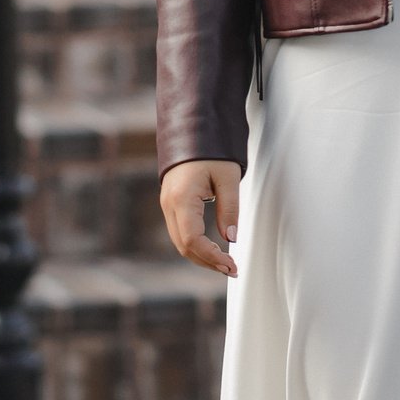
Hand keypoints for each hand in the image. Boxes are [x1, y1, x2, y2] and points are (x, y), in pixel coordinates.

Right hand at [161, 160, 241, 276]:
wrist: (192, 130)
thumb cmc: (211, 150)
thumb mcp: (228, 178)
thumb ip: (230, 208)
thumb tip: (230, 238)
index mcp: (182, 198)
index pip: (192, 240)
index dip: (211, 257)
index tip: (231, 264)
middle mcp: (169, 204)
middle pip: (184, 246)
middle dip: (207, 262)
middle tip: (232, 269)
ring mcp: (167, 204)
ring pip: (180, 242)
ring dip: (201, 256)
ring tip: (225, 263)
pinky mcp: (170, 204)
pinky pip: (179, 232)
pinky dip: (195, 245)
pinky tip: (212, 250)